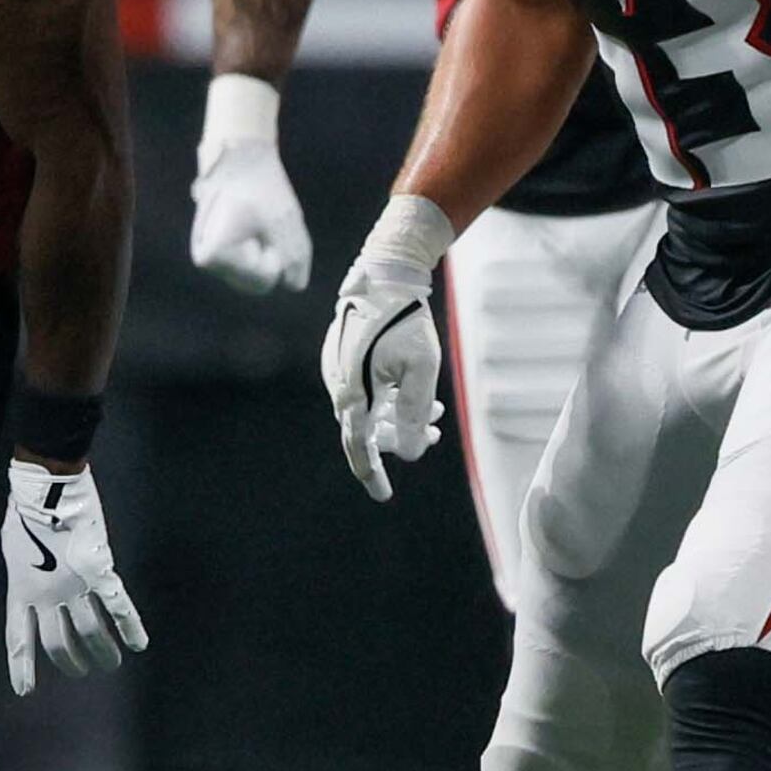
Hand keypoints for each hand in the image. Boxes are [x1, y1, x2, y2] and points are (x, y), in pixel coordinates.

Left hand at [0, 460, 146, 695]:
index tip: (24, 690)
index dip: (22, 667)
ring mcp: (74, 587)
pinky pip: (118, 608)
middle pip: (58, 644)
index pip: (19, 638)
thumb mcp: (13, 547)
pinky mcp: (100, 573)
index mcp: (21, 589)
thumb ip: (25, 572)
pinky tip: (139, 644)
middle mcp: (46, 596)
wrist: (47, 488)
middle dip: (70, 662)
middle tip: (81, 671)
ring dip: (101, 652)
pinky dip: (130, 628)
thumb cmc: (26, 510)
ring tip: (109, 664)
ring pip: (90, 634)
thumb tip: (34, 580)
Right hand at [189, 74, 311, 294]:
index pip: (261, 282)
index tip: (263, 227)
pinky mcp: (222, 250)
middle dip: (271, 258)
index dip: (273, 256)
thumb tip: (293, 283)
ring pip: (256, 277)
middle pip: (257, 285)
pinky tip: (259, 225)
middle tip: (265, 225)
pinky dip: (265, 250)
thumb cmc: (260, 187)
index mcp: (211, 255)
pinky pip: (255, 265)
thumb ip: (295, 260)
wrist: (240, 156)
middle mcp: (207, 261)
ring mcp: (213, 256)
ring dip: (268, 253)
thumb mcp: (285, 223)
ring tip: (260, 222)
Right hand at [320, 197, 452, 502]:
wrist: (384, 275)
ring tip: (432, 414)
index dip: (372, 473)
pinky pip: (364, 389)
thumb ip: (414, 414)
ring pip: (369, 408)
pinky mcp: (343, 356)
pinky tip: (412, 390)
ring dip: (398, 416)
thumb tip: (410, 454)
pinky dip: (388, 398)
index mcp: (354, 393)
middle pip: (367, 429)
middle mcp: (339, 386)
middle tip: (432, 437)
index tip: (383, 496)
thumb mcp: (421, 369)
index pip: (359, 447)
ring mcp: (338, 370)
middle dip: (399, 438)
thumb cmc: (406, 320)